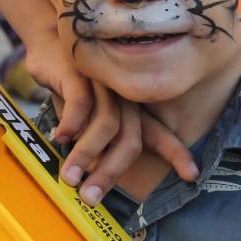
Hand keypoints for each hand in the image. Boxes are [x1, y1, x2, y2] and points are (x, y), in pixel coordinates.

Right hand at [24, 26, 198, 205]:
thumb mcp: (88, 116)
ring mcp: (104, 83)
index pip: (157, 134)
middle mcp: (124, 96)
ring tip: (69, 177)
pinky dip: (72, 124)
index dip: (176, 153)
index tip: (192, 175)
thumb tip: (94, 183)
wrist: (48, 42)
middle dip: (112, 173)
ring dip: (86, 155)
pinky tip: (61, 137)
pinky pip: (81, 103)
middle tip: (91, 198)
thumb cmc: (71, 86)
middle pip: (130, 139)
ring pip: (105, 126)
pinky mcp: (81, 72)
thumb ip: (97, 143)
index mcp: (131, 108)